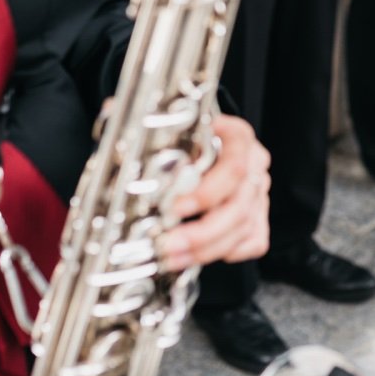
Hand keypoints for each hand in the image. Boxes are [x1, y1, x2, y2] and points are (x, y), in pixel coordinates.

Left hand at [158, 114, 270, 271]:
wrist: (206, 137)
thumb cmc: (186, 132)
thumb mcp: (170, 121)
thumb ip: (147, 122)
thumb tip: (115, 118)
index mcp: (237, 136)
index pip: (233, 167)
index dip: (207, 193)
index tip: (175, 208)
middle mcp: (254, 164)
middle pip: (240, 206)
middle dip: (203, 234)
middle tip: (169, 246)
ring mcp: (259, 191)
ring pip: (244, 228)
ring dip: (207, 249)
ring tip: (173, 257)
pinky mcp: (259, 215)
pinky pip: (254, 241)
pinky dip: (229, 251)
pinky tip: (201, 254)